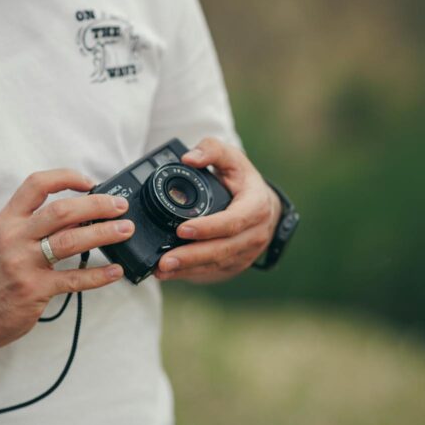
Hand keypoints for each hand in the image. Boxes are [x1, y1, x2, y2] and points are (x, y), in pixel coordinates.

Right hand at [0, 169, 133, 354]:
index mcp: (8, 220)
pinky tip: (115, 271)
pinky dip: (98, 274)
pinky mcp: (35, 289)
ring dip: (103, 234)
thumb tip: (81, 212)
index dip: (65, 177)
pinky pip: (74, 279)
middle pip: (61, 211)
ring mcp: (24, 263)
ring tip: (125, 230)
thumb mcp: (8, 240)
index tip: (89, 182)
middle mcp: (14, 237)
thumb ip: (38, 224)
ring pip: (70, 241)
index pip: (36, 184)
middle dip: (96, 205)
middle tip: (120, 207)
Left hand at [154, 137, 280, 284]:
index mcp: (256, 207)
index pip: (232, 222)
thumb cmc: (243, 181)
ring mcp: (247, 253)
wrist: (264, 207)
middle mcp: (255, 234)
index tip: (182, 229)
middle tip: (165, 260)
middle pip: (222, 250)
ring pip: (216, 264)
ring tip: (160, 269)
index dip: (208, 228)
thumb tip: (189, 158)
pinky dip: (190, 274)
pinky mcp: (236, 264)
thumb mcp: (232, 158)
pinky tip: (169, 274)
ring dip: (187, 269)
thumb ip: (211, 150)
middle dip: (192, 257)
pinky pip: (213, 271)